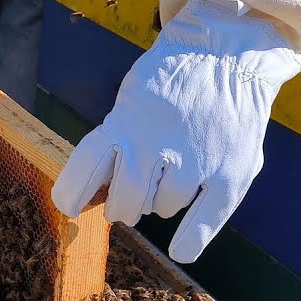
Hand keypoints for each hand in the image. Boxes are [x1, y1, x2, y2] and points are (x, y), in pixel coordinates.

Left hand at [51, 0, 300, 262]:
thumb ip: (117, 141)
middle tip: (130, 196)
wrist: (226, 52)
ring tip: (173, 174)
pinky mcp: (232, 170)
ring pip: (164, 208)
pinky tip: (182, 249)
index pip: (87, 167)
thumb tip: (96, 192)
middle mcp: (157, 144)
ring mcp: (196, 159)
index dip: (72, 193)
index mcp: (125, 123)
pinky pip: (207, 218)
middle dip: (122, 204)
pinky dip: (192, 238)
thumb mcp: (131, 100)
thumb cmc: (170, 82)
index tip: (69, 205)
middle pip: (125, 201)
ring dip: (161, 199)